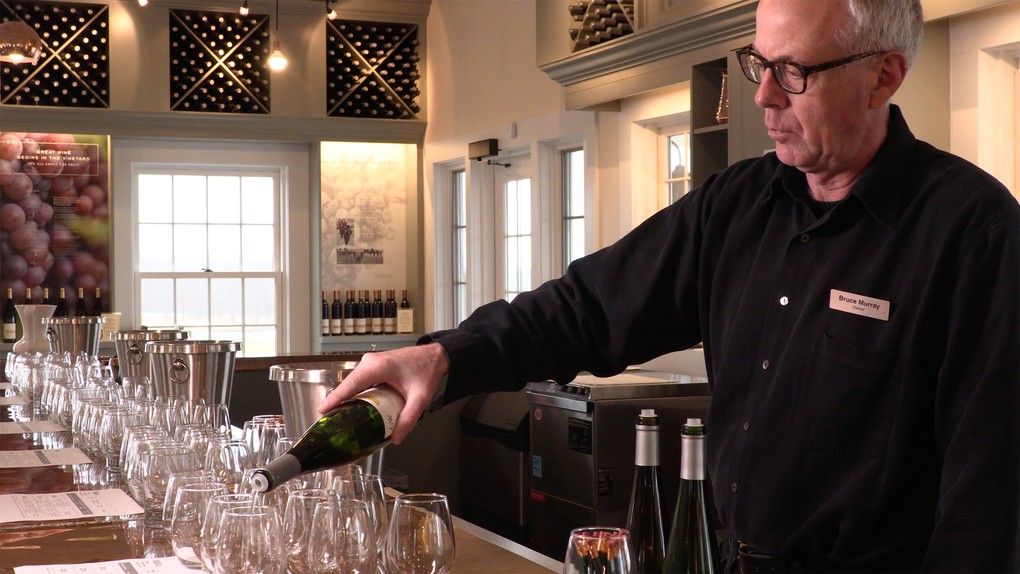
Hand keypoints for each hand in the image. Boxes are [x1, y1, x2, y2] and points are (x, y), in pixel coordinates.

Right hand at [318, 343, 449, 444]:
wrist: (434, 356)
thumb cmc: (426, 371)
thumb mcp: (420, 398)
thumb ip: (408, 418)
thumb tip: (396, 438)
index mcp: (378, 367)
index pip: (351, 384)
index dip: (335, 398)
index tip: (322, 410)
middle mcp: (370, 362)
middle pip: (349, 384)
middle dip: (338, 401)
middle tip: (329, 421)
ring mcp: (370, 362)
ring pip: (353, 382)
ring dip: (346, 397)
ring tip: (337, 415)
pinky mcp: (373, 365)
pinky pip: (359, 380)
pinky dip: (354, 392)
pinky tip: (353, 405)